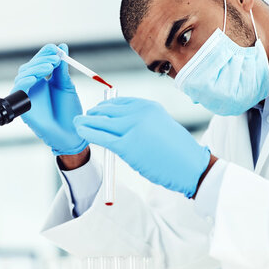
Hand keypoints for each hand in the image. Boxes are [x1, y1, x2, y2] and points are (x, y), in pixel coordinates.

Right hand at [12, 43, 87, 155]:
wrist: (71, 132)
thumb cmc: (69, 111)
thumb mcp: (66, 85)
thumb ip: (62, 68)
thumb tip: (62, 47)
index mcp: (43, 80)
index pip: (40, 61)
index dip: (45, 54)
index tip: (56, 50)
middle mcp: (34, 86)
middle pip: (30, 66)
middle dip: (42, 60)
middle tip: (55, 59)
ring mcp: (28, 95)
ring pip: (24, 75)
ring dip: (36, 68)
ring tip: (50, 66)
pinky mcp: (24, 106)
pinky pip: (19, 90)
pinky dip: (25, 82)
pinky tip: (34, 79)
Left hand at [73, 97, 209, 197]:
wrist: (190, 166)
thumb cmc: (177, 150)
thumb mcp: (160, 125)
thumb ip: (141, 121)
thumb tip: (119, 123)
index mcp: (147, 106)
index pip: (119, 102)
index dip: (105, 106)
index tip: (97, 110)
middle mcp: (138, 113)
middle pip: (107, 110)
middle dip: (94, 114)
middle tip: (84, 118)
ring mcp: (132, 128)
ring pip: (101, 122)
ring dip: (86, 122)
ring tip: (77, 123)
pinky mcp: (126, 145)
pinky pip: (101, 137)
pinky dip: (89, 133)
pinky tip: (81, 132)